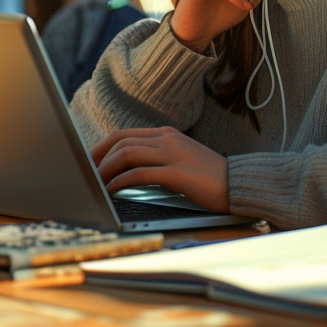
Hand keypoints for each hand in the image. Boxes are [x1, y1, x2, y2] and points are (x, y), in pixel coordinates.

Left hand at [89, 126, 228, 212]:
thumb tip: (130, 169)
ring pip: (127, 154)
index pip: (125, 134)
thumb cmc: (211, 177)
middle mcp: (167, 139)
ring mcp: (172, 154)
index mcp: (167, 134)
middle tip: (87, 172)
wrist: (240, 183)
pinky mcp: (177, 173)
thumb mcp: (183, 158)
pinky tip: (113, 191)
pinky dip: (121, 181)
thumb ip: (159, 158)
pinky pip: (139, 174)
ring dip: (106, 169)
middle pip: (121, 142)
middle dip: (98, 157)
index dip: (102, 146)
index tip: (90, 160)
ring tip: (97, 183)